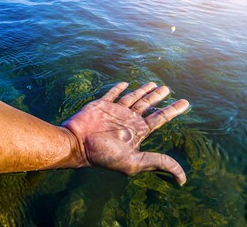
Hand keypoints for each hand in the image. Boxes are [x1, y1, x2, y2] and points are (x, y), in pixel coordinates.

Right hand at [63, 82, 188, 184]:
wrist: (77, 144)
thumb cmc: (103, 155)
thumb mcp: (135, 162)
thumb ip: (158, 163)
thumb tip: (182, 179)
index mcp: (137, 132)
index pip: (160, 118)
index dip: (173, 110)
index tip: (185, 103)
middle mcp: (128, 120)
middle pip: (148, 105)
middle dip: (158, 97)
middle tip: (167, 88)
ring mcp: (115, 111)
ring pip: (133, 97)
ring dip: (143, 90)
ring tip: (154, 84)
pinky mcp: (102, 104)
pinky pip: (113, 94)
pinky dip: (119, 88)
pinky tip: (126, 84)